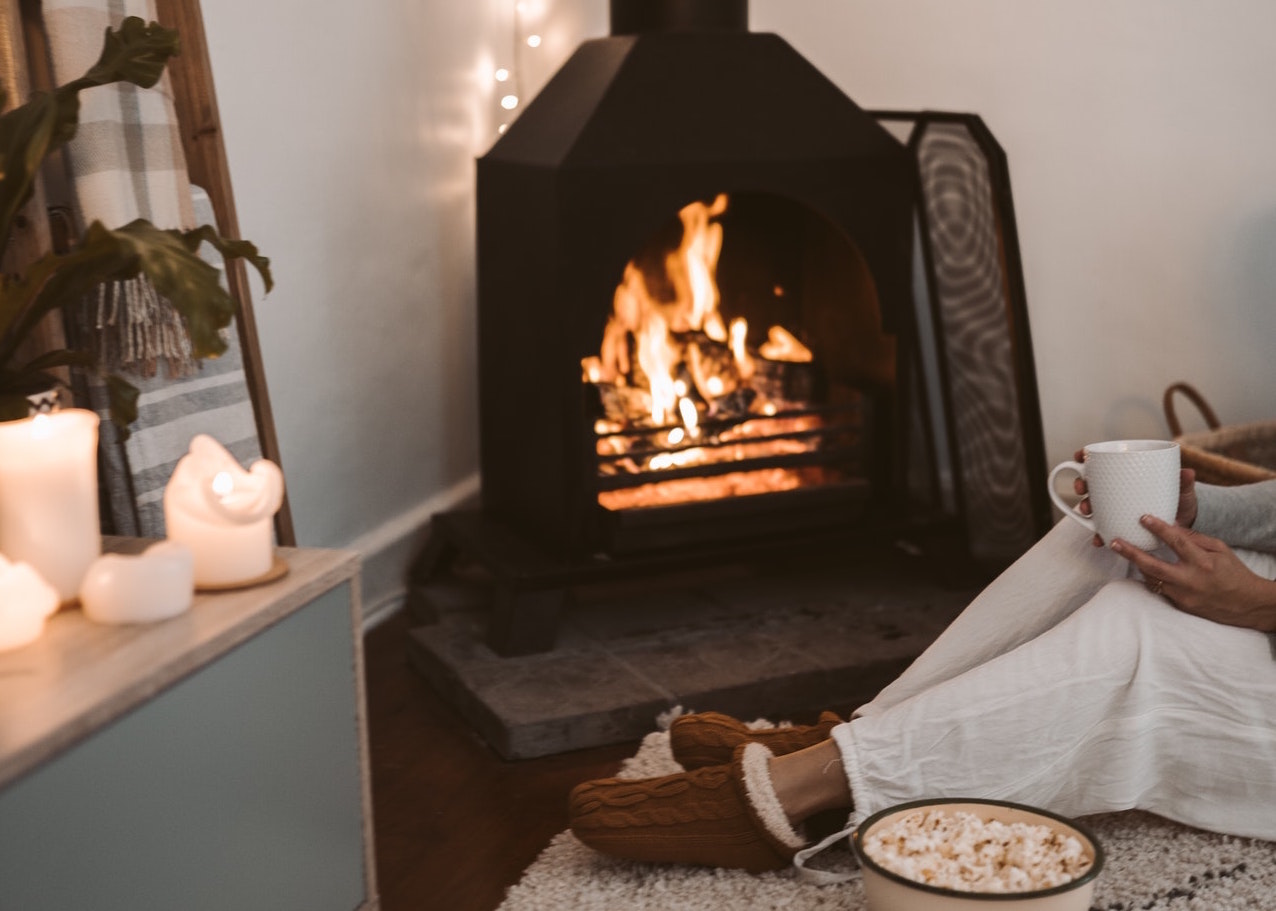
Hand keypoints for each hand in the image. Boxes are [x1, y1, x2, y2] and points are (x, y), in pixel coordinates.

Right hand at [1074, 448, 1198, 545]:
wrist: (1184, 528)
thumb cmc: (1181, 504)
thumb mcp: (1184, 493)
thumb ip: (1184, 483)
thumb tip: (1188, 472)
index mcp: (1128, 475)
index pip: (1102, 462)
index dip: (1086, 456)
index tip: (1081, 456)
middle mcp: (1116, 491)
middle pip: (1090, 482)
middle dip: (1080, 483)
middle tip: (1082, 488)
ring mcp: (1114, 508)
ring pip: (1091, 505)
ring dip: (1084, 506)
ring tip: (1088, 511)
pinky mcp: (1116, 526)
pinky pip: (1103, 529)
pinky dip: (1098, 534)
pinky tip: (1099, 538)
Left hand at [1111, 515, 1275, 631]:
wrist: (1246, 604)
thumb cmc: (1233, 572)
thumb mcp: (1219, 549)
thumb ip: (1194, 538)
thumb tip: (1171, 526)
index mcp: (1203, 563)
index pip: (1177, 542)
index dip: (1159, 529)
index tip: (1143, 517)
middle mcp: (1191, 580)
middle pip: (1153, 566)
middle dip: (1130, 553)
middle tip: (1114, 542)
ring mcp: (1183, 596)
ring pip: (1151, 579)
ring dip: (1137, 564)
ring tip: (1124, 550)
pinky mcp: (1179, 606)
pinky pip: (1159, 589)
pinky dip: (1151, 577)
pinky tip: (1143, 567)